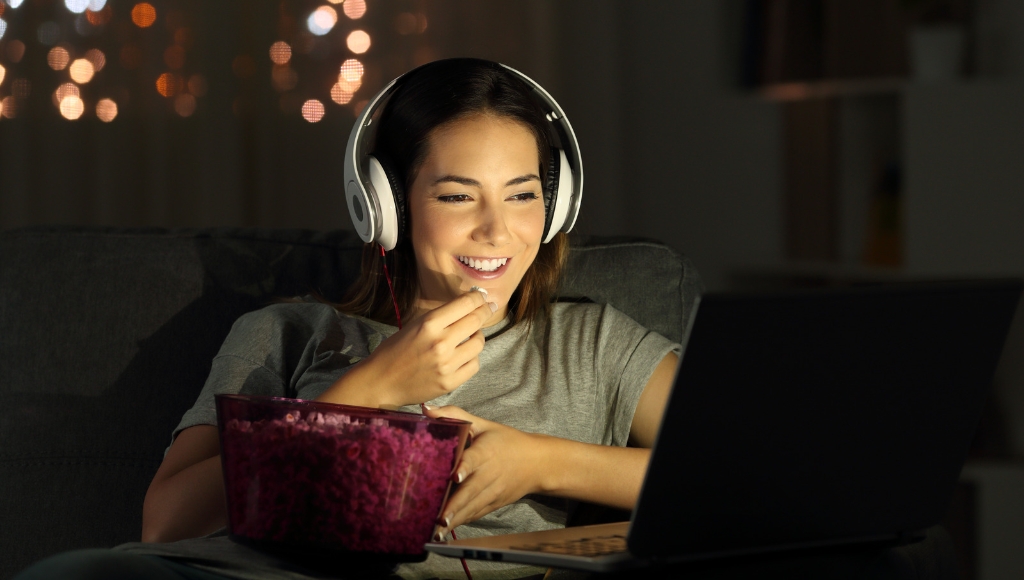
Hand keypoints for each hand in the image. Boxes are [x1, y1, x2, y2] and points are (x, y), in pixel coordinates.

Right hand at [319, 290, 496, 407]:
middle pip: (476, 321)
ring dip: (477, 336)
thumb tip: (467, 306)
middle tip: (488, 308)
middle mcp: (440, 342)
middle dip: (485, 311)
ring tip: (470, 336)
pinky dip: (472, 358)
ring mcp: (447, 364)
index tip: (482, 296)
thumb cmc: (395, 350)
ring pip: (479, 343)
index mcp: (429, 324)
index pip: (465, 304)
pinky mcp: (450, 382)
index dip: (478, 297)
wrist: (381, 382)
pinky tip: (463, 356)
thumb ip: (441, 317)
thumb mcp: (415, 325)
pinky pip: (474, 365)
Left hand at [422, 405, 547, 537]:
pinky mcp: (495, 503)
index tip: (455, 475)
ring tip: (437, 531)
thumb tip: (425, 410)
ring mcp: (494, 491)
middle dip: (455, 505)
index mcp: (487, 451)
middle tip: (438, 517)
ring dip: (456, 518)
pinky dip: (463, 521)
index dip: (465, 467)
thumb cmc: (506, 441)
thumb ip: (454, 415)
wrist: (537, 463)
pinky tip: (447, 529)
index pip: (475, 459)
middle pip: (471, 490)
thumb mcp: (483, 424)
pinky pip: (477, 513)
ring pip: (473, 506)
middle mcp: (490, 473)